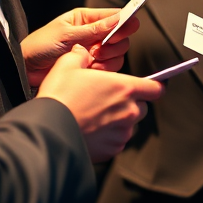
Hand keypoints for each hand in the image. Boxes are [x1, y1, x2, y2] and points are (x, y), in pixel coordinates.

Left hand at [21, 7, 138, 85]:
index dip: (124, 22)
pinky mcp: (92, 67)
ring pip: (117, 54)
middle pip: (121, 37)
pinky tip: (90, 69)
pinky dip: (103, 70)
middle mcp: (93, 33)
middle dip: (114, 44)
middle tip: (99, 49)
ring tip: (92, 59)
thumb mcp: (66, 34)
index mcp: (86, 19)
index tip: (125, 30)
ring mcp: (93, 51)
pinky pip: (109, 68)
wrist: (26, 69)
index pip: (114, 16)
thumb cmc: (40, 45)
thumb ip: (93, 29)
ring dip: (108, 58)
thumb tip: (119, 18)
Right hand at [36, 46, 162, 161]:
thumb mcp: (67, 65)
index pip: (156, 88)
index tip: (151, 86)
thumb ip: (81, 55)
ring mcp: (121, 133)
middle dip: (131, 103)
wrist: (47, 131)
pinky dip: (109, 137)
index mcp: (124, 88)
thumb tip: (82, 52)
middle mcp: (128, 112)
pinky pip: (117, 141)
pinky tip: (91, 130)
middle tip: (109, 100)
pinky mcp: (112, 150)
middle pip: (143, 107)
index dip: (154, 86)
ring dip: (119, 120)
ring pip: (129, 125)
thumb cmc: (58, 97)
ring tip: (95, 116)